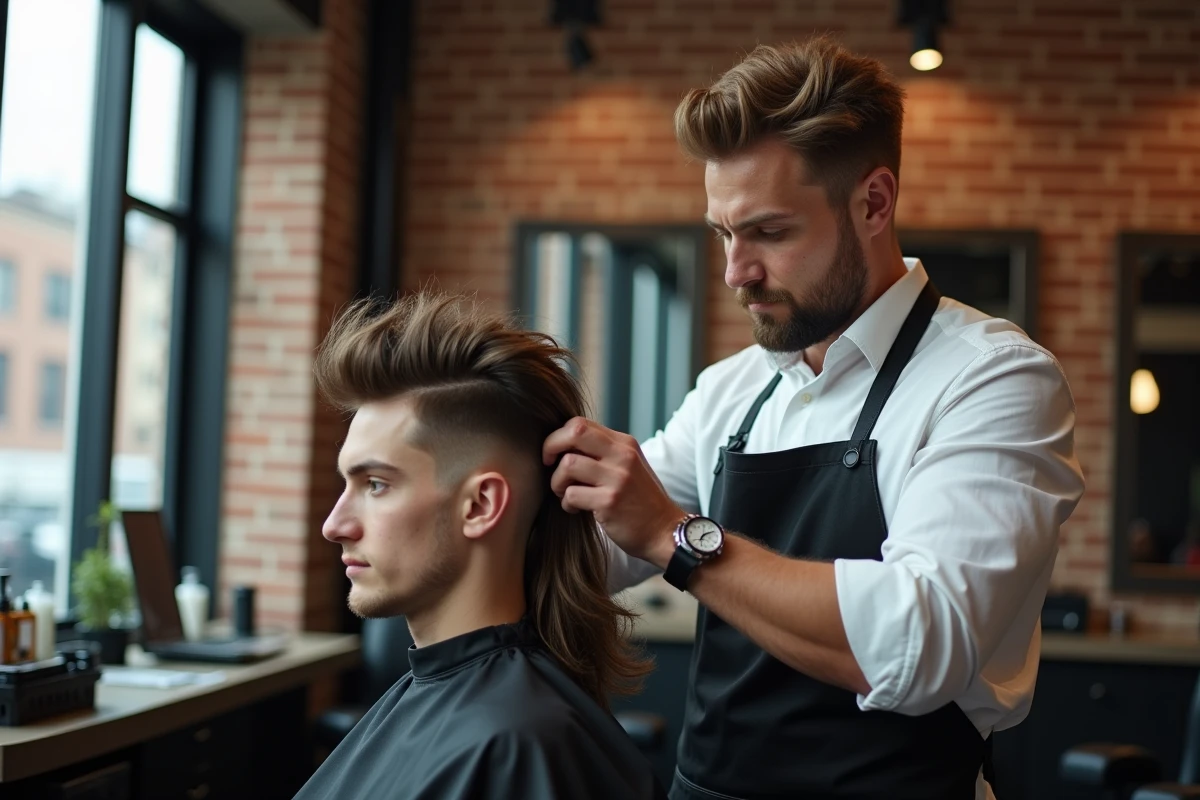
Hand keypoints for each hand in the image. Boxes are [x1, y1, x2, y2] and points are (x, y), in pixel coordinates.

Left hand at [543, 417, 681, 567]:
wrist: (664, 531)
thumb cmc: (640, 500)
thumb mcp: (629, 466)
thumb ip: (604, 452)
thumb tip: (564, 443)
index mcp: (624, 443)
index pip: (581, 423)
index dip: (559, 436)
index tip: (555, 454)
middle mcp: (623, 455)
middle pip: (574, 432)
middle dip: (551, 447)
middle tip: (548, 465)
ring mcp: (618, 478)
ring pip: (568, 464)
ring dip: (557, 482)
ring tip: (564, 493)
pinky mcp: (609, 502)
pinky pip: (571, 494)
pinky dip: (567, 503)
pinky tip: (575, 509)